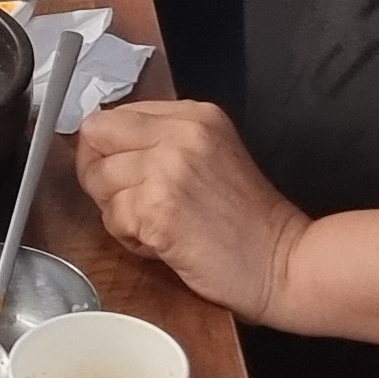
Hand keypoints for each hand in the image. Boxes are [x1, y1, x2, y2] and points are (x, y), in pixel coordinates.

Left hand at [74, 99, 312, 325]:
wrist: (283, 262)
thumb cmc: (248, 221)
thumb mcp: (212, 154)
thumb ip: (164, 140)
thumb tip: (103, 144)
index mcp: (193, 115)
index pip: (113, 115)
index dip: (108, 148)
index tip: (123, 173)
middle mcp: (179, 133)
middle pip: (95, 137)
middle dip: (99, 173)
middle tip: (129, 200)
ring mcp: (167, 169)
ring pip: (98, 180)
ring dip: (116, 209)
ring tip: (153, 225)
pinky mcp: (157, 209)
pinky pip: (112, 218)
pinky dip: (129, 237)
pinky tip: (160, 244)